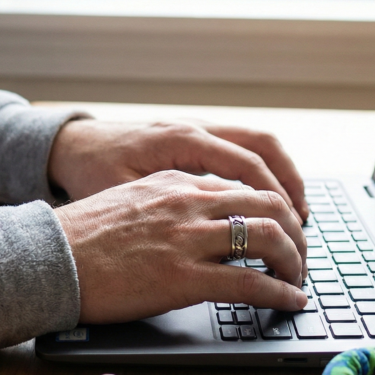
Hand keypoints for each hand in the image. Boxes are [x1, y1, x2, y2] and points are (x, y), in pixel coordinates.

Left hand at [48, 120, 308, 221]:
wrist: (70, 147)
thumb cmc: (91, 172)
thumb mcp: (125, 196)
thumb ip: (168, 214)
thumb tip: (209, 246)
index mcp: (181, 140)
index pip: (245, 162)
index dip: (274, 196)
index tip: (290, 227)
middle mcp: (195, 128)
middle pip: (262, 145)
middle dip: (290, 184)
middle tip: (304, 224)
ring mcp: (197, 130)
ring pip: (257, 143)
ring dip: (281, 176)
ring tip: (297, 214)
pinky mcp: (195, 140)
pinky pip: (241, 149)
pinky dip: (262, 173)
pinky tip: (266, 202)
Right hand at [54, 171, 307, 323]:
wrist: (44, 259)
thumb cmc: (77, 238)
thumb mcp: (127, 202)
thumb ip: (166, 205)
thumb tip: (193, 224)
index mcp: (175, 182)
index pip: (244, 186)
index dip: (273, 210)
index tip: (282, 229)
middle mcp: (189, 202)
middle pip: (268, 205)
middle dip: (295, 232)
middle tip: (301, 256)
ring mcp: (188, 239)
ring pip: (268, 238)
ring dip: (295, 261)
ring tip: (299, 280)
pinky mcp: (183, 278)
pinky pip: (251, 282)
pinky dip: (280, 293)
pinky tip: (291, 302)